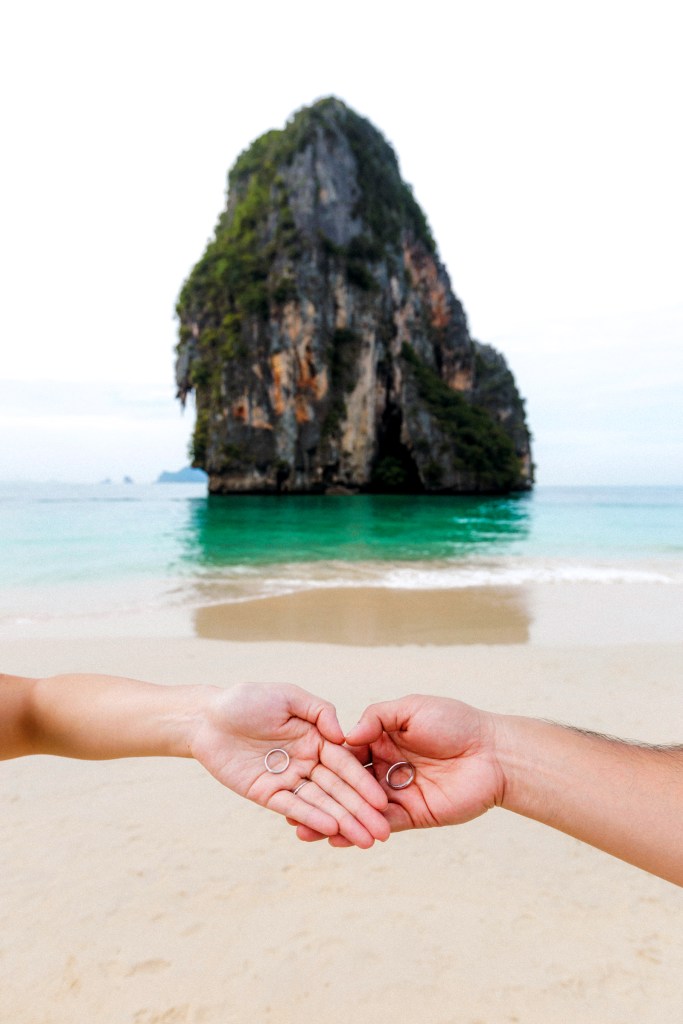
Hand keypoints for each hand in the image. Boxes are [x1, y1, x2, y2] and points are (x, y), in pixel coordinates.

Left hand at [190, 683, 389, 847]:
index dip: (362, 783)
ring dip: (342, 821)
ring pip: (319, 802)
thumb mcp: (287, 697)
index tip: (382, 801)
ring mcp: (287, 779)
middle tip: (383, 833)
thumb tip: (343, 737)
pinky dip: (310, 817)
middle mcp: (305, 761)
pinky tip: (330, 829)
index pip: (344, 765)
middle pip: (337, 789)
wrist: (206, 717)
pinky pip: (292, 806)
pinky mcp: (266, 793)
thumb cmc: (247, 700)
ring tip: (364, 841)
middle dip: (360, 811)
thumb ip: (319, 712)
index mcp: (315, 739)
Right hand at [293, 694, 504, 845]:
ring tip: (304, 832)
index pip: (345, 754)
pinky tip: (336, 839)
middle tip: (289, 812)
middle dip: (319, 798)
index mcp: (381, 739)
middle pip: (346, 785)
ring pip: (358, 808)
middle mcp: (384, 767)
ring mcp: (396, 793)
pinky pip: (381, 825)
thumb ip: (378, 718)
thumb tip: (347, 733)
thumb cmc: (455, 721)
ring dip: (332, 820)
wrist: (494, 752)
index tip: (292, 772)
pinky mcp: (412, 815)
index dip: (320, 764)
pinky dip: (358, 831)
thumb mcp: (412, 708)